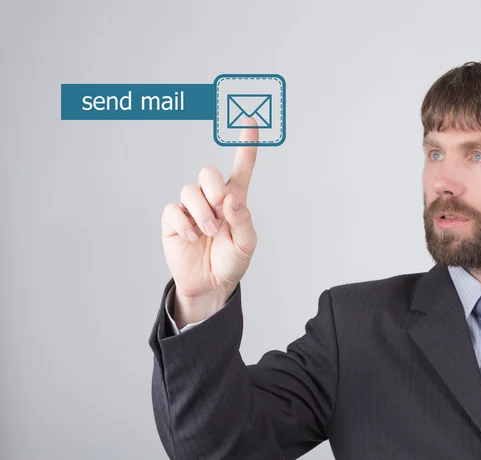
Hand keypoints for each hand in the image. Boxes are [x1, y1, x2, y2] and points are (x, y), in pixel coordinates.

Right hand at [161, 118, 258, 303]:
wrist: (210, 284)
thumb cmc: (231, 261)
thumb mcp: (246, 245)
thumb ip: (243, 220)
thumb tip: (230, 199)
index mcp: (234, 199)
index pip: (241, 167)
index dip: (246, 144)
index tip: (250, 120)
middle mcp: (211, 198)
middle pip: (208, 172)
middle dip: (213, 190)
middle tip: (220, 213)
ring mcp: (191, 208)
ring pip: (189, 190)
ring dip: (201, 212)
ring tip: (207, 232)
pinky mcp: (173, 220)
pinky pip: (173, 210)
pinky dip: (184, 223)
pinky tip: (192, 237)